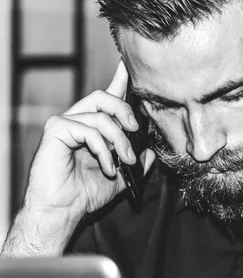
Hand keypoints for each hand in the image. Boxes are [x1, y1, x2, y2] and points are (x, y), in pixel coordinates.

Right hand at [25, 61, 152, 221]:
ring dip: (119, 139)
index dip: (119, 80)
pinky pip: (88, 130)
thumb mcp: (119, 178)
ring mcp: (64, 123)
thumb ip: (134, 163)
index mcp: (90, 128)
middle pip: (103, 97)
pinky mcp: (56, 130)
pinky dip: (103, 150)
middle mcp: (76, 120)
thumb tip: (150, 151)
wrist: (64, 211)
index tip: (129, 66)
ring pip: (99, 115)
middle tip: (136, 132)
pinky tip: (107, 167)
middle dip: (126, 112)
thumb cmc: (85, 195)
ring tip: (125, 161)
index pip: (107, 98)